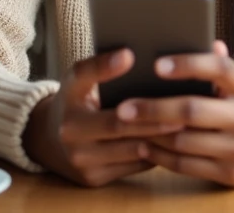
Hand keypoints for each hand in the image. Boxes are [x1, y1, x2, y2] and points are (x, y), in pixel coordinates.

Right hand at [22, 49, 184, 187]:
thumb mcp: (77, 79)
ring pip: (131, 151)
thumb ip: (99, 66)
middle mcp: (72, 136)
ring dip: (160, 139)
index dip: (114, 76)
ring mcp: (83, 162)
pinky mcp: (94, 180)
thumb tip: (129, 54)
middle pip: (121, 128)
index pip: (95, 91)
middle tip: (185, 110)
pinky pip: (132, 166)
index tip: (133, 57)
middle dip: (155, 120)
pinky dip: (154, 154)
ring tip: (187, 126)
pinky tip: (173, 142)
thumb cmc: (73, 101)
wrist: (46, 140)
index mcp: (69, 105)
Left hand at [116, 41, 233, 186]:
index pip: (219, 68)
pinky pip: (185, 166)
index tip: (156, 64)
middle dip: (153, 108)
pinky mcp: (230, 174)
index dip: (188, 64)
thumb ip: (218, 62)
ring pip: (183, 141)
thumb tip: (204, 39)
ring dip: (150, 133)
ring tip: (127, 125)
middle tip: (124, 106)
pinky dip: (159, 156)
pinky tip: (143, 145)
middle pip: (193, 110)